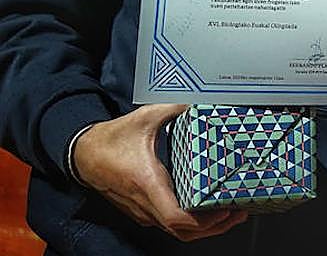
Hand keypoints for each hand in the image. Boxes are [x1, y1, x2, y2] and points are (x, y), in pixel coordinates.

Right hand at [73, 104, 247, 240]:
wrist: (83, 154)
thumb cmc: (111, 139)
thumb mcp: (145, 117)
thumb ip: (174, 106)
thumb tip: (200, 98)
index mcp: (147, 183)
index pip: (176, 217)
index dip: (204, 221)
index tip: (225, 210)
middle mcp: (145, 203)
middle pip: (183, 231)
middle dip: (215, 227)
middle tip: (239, 213)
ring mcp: (143, 210)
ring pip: (176, 232)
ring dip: (205, 228)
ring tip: (229, 215)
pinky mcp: (142, 210)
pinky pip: (169, 225)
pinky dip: (191, 224)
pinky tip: (206, 210)